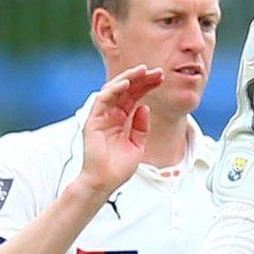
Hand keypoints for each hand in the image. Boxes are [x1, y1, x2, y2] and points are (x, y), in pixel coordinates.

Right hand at [80, 65, 163, 194]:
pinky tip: (127, 83)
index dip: (147, 86)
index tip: (160, 78)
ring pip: (114, 90)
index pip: (135, 97)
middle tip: (157, 72)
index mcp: (122, 120)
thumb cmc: (119, 168)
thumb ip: (141, 127)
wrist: (105, 182)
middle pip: (127, 91)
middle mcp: (111, 115)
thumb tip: (145, 107)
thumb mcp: (137, 145)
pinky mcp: (93, 120)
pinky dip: (114, 89)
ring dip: (128, 78)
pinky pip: (103, 99)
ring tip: (143, 71)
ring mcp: (101, 116)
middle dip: (142, 79)